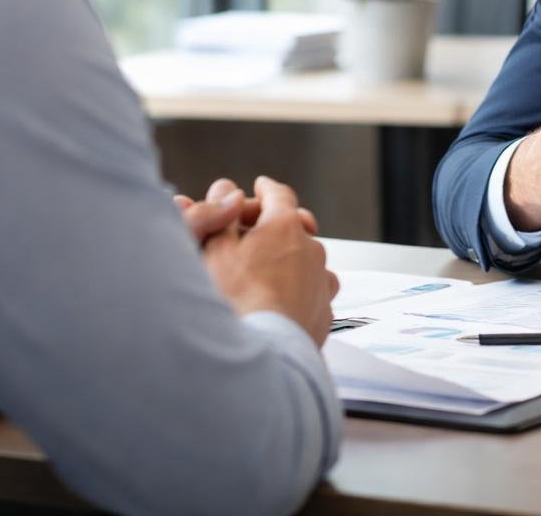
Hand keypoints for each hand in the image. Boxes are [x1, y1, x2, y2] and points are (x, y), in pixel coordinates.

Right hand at [198, 176, 338, 343]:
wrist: (262, 353)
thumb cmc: (236, 302)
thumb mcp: (216, 250)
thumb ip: (221, 215)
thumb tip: (225, 188)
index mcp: (285, 227)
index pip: (279, 195)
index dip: (266, 189)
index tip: (261, 186)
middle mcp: (312, 250)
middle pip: (293, 229)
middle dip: (273, 230)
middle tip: (249, 238)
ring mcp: (322, 282)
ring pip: (306, 262)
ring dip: (288, 262)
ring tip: (262, 276)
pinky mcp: (324, 311)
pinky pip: (312, 291)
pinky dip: (298, 291)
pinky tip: (278, 303)